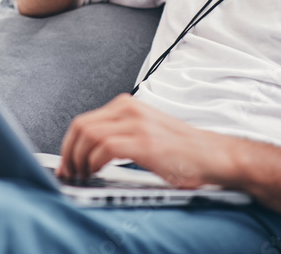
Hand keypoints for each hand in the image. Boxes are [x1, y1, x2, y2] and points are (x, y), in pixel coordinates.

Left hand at [56, 94, 238, 187]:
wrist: (214, 155)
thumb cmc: (183, 150)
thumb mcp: (146, 131)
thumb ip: (120, 133)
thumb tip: (89, 152)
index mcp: (128, 105)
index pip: (84, 120)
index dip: (69, 144)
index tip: (66, 163)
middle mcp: (129, 109)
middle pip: (81, 126)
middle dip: (68, 152)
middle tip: (69, 172)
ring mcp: (137, 124)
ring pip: (88, 135)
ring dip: (78, 159)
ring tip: (82, 175)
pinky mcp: (144, 142)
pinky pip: (104, 148)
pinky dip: (94, 162)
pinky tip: (96, 172)